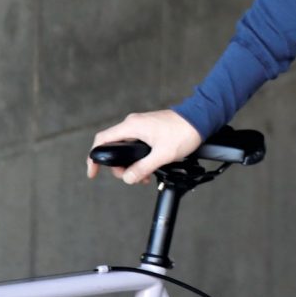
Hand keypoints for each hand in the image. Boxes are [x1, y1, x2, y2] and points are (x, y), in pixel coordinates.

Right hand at [86, 110, 202, 184]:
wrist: (201, 118)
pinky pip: (137, 145)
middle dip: (119, 166)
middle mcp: (134, 123)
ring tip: (143, 176)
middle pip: (114, 147)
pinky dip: (139, 158)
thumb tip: (128, 178)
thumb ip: (143, 168)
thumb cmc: (184, 131)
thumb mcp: (162, 155)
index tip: (93, 173)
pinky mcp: (150, 128)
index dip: (94, 157)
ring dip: (132, 164)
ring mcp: (142, 125)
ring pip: (127, 148)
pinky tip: (149, 168)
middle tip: (130, 177)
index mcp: (132, 126)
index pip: (102, 140)